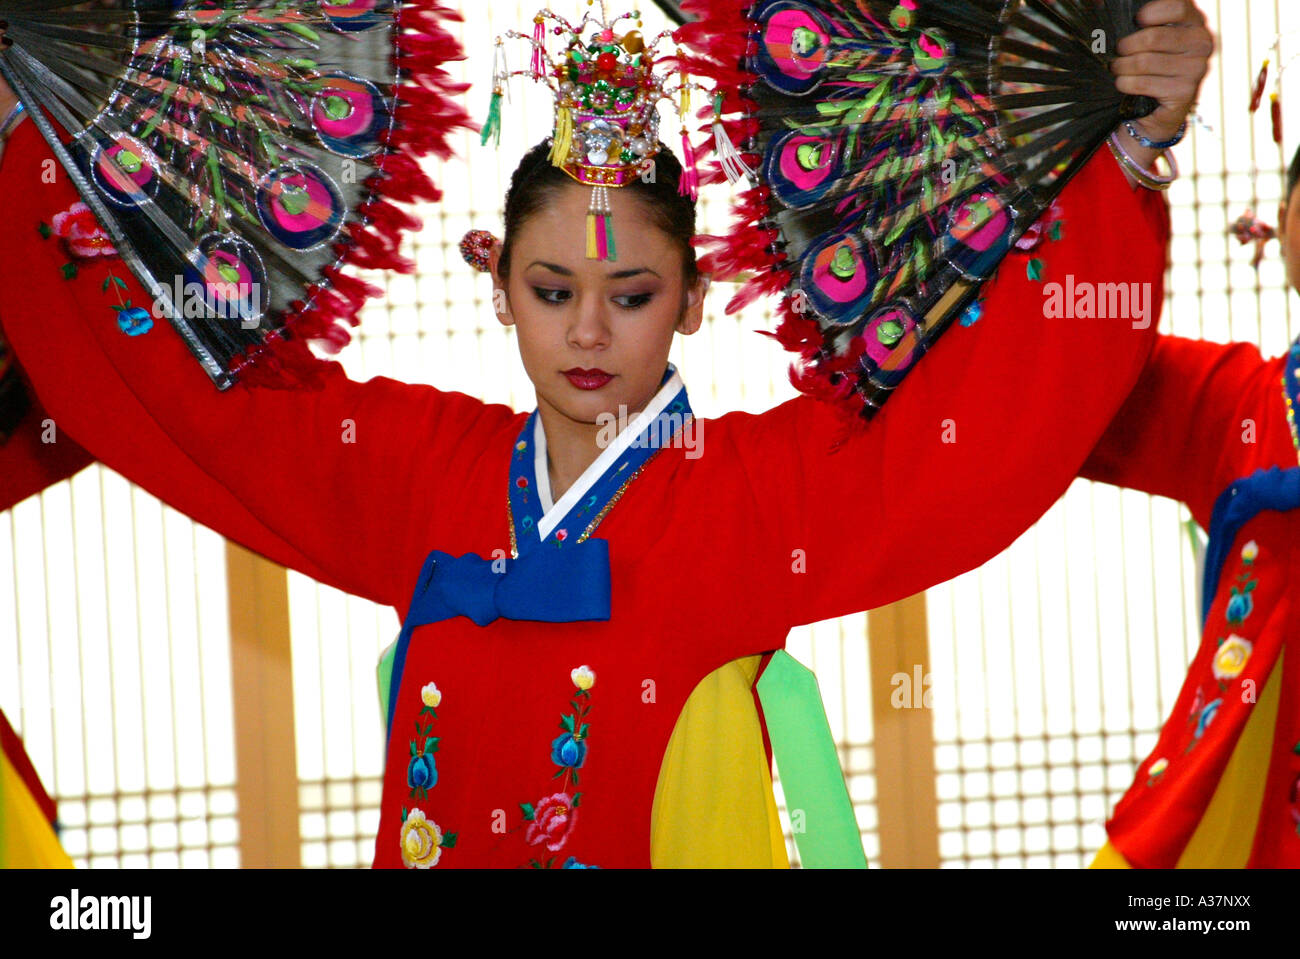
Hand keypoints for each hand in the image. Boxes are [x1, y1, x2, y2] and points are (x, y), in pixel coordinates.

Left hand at [1111, 0, 1213, 170]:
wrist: (1156, 108)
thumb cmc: (1148, 66)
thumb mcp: (1147, 38)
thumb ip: (1137, 18)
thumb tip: (1096, 1)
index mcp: (1194, 22)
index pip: (1177, 6)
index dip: (1152, 12)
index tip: (1137, 20)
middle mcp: (1202, 42)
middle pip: (1153, 36)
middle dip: (1126, 46)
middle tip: (1118, 52)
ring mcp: (1196, 68)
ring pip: (1145, 61)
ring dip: (1121, 67)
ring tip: (1117, 68)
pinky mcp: (1185, 91)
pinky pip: (1144, 83)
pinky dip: (1126, 83)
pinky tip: (1123, 83)